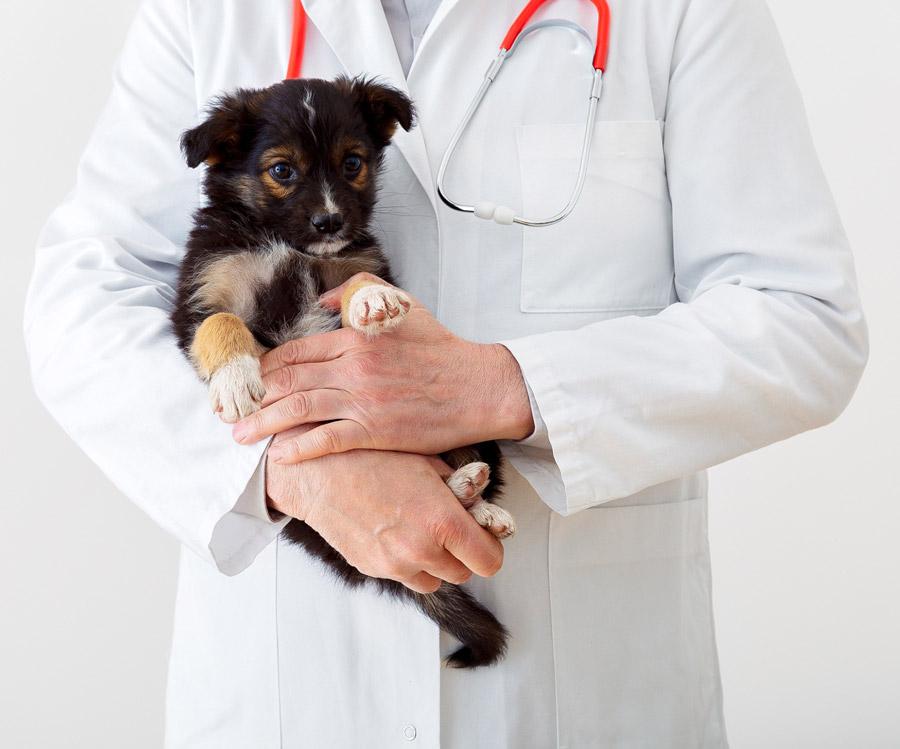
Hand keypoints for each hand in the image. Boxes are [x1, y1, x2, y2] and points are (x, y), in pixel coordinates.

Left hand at [232, 274, 534, 462]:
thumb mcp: (401, 308)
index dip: (264, 368)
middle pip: (288, 381)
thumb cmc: (442, 350)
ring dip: (263, 423)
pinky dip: (299, 448)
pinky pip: (327, 440)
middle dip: (253, 396)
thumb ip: (358, 293)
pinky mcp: (376, 430)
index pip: (295, 352)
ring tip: (242, 435)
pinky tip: (280, 455)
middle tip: (230, 410)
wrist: (478, 387)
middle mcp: (352, 367)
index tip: (249, 380)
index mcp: (355, 337)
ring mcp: (362, 400)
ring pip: (298, 410)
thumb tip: (323, 299)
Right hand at [266, 427, 503, 593]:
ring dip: (436, 562)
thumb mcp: (427, 460)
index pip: (489, 560)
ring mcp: (395, 564)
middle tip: (450, 527)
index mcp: (442, 520)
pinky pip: (405, 576)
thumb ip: (461, 488)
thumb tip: (484, 504)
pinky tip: (395, 532)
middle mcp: (421, 549)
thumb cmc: (373, 456)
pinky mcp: (372, 569)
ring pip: (436, 581)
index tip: (482, 536)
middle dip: (462, 552)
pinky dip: (408, 563)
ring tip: (422, 531)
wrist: (316, 471)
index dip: (489, 547)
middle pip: (464, 572)